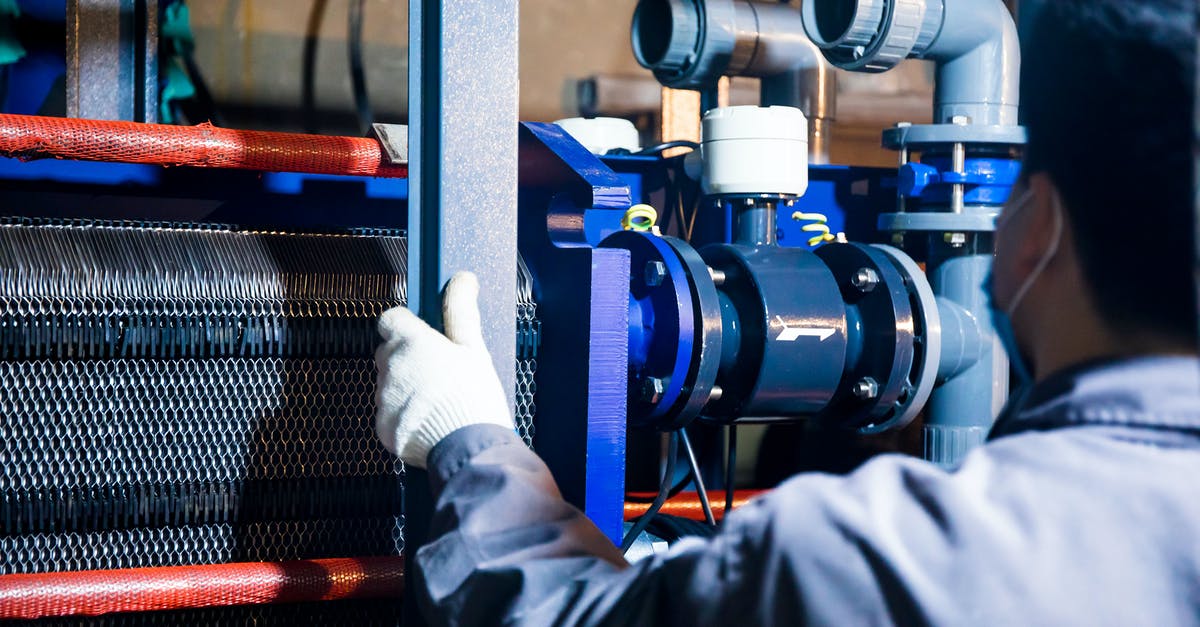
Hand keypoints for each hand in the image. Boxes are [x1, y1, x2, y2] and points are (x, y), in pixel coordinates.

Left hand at [374, 272, 513, 467]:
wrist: (468, 449)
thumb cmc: (474, 397)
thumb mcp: (474, 349)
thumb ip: (461, 311)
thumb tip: (462, 278)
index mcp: (411, 342)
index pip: (390, 319)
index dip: (405, 325)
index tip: (423, 335)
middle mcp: (390, 367)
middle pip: (388, 353)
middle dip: (407, 359)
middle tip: (439, 372)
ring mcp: (383, 399)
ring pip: (388, 384)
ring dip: (406, 388)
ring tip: (439, 401)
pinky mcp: (382, 428)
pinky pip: (389, 414)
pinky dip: (405, 416)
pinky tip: (431, 421)